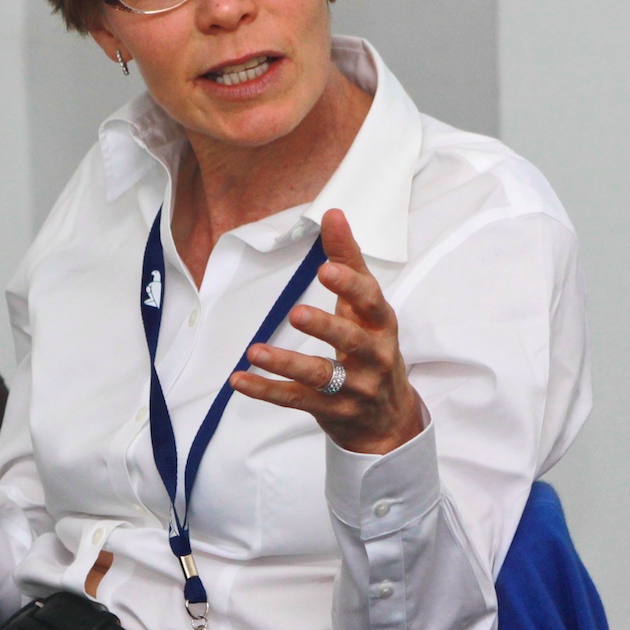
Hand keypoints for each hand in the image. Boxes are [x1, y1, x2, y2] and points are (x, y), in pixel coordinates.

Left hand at [232, 209, 425, 455]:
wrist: (389, 416)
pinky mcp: (331, 410)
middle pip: (351, 341)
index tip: (327, 268)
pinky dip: (267, 391)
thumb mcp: (366, 306)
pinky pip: (296, 401)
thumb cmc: (374, 346)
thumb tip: (333, 212)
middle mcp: (373, 356)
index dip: (350, 286)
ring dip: (287, 363)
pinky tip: (240, 380)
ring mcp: (353, 388)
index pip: (370, 301)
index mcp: (381, 324)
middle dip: (325, 326)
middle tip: (297, 312)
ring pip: (321, 376)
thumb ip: (349, 260)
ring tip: (256, 351)